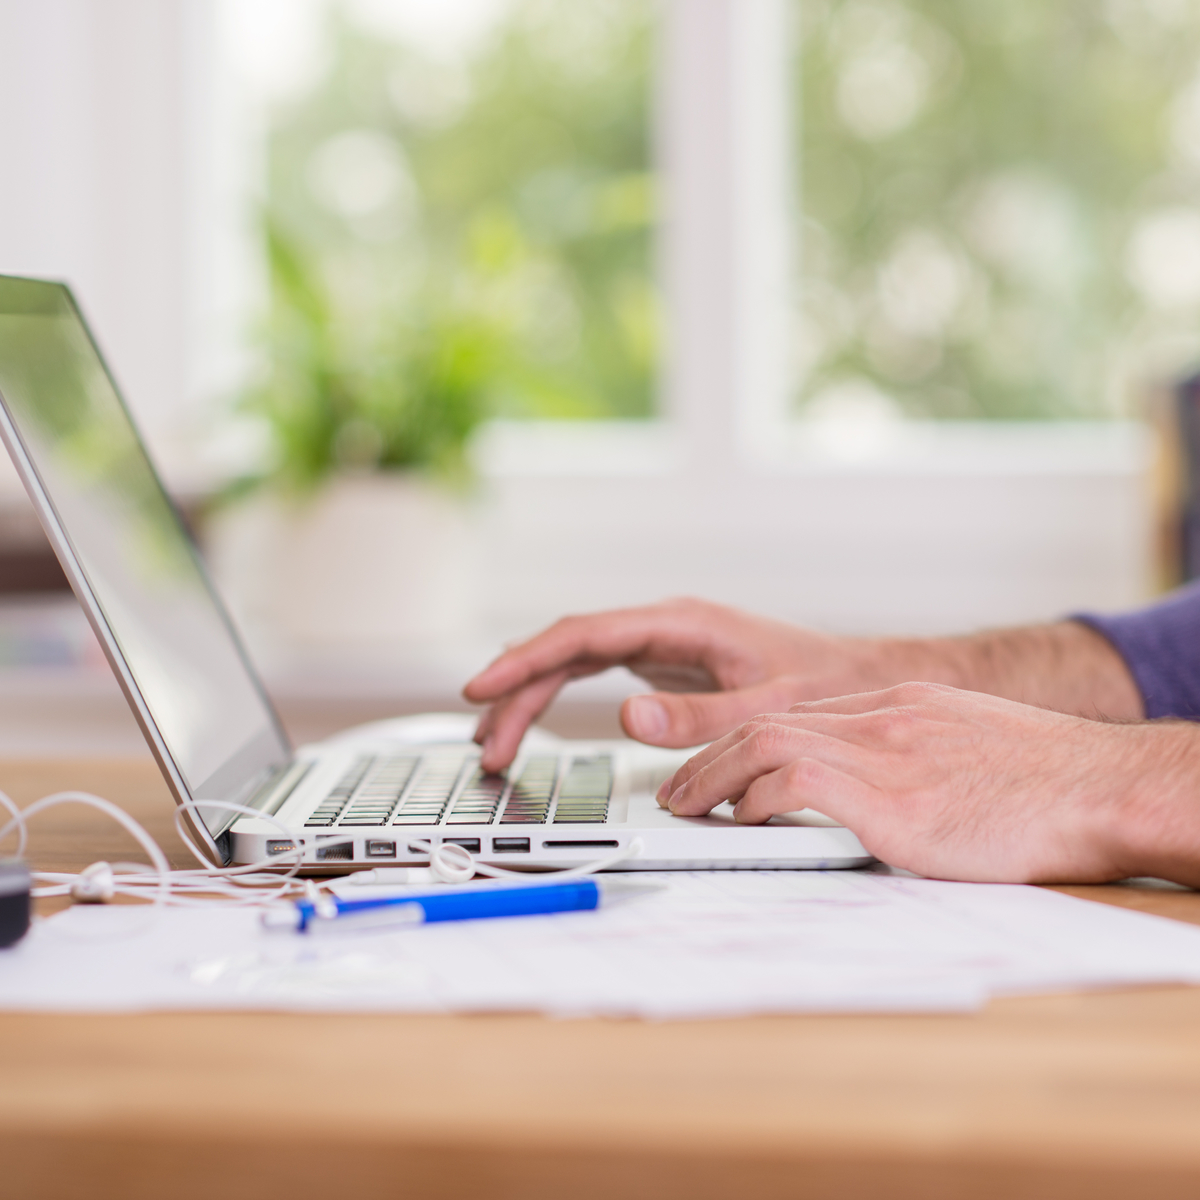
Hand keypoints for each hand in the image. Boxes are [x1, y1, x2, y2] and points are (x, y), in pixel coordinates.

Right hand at [463, 598, 944, 770]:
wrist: (862, 679)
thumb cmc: (826, 684)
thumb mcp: (768, 707)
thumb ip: (700, 715)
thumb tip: (627, 717)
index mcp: (680, 623)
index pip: (582, 635)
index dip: (526, 660)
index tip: (484, 686)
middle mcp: (662, 626)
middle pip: (566, 651)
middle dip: (518, 693)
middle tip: (484, 743)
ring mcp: (660, 644)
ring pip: (573, 663)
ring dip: (530, 699)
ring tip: (493, 744)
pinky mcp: (664, 666)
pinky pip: (592, 676)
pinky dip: (557, 699)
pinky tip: (532, 721)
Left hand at [657, 682, 1199, 884]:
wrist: (1104, 787)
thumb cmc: (1050, 782)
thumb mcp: (972, 747)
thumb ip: (917, 757)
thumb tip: (883, 793)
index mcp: (901, 705)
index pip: (800, 715)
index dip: (747, 742)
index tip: (719, 767)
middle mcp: (884, 718)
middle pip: (770, 722)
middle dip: (711, 756)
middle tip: (678, 789)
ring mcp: (887, 753)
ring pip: (767, 744)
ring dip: (714, 777)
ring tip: (685, 806)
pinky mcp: (893, 800)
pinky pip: (796, 784)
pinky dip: (756, 799)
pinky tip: (740, 821)